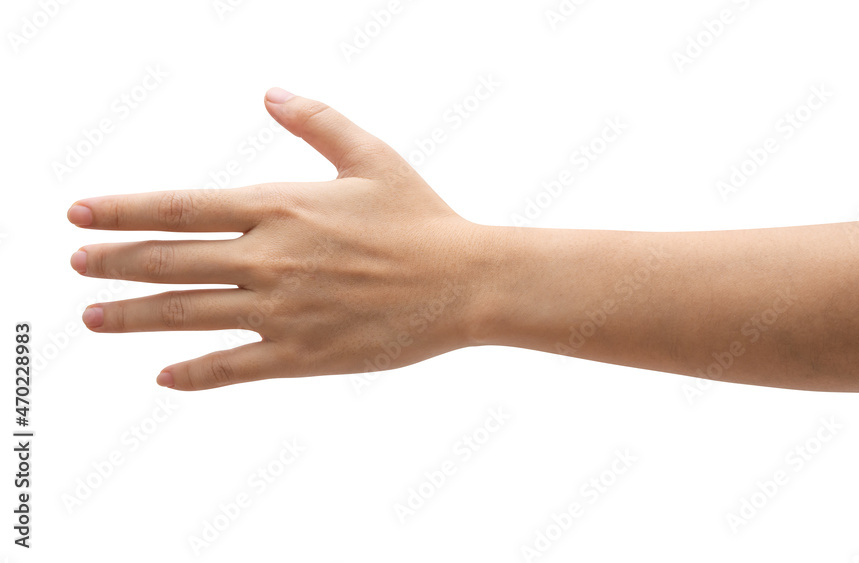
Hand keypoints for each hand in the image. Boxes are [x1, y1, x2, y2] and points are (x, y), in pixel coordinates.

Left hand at [68, 88, 496, 390]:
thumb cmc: (422, 217)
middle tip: (76, 263)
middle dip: (113, 263)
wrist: (466, 283)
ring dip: (133, 317)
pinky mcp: (303, 354)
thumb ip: (317, 121)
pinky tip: (162, 375)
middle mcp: (271, 258)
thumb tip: (268, 93)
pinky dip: (193, 373)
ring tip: (92, 318)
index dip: (123, 210)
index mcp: (281, 206)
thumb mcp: (372, 156)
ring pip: (188, 314)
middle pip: (169, 262)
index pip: (180, 207)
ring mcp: (283, 310)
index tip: (80, 213)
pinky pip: (233, 366)